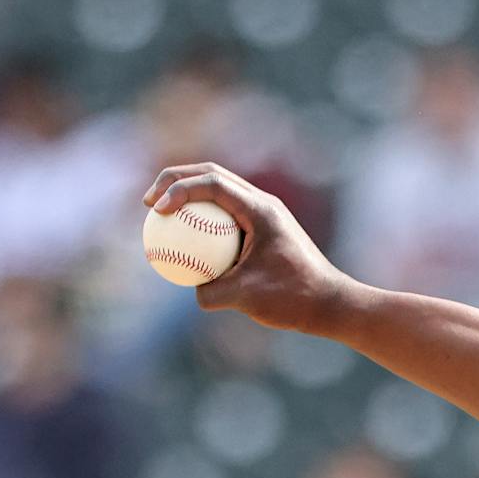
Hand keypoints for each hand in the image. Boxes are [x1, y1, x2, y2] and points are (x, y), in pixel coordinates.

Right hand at [142, 163, 355, 333]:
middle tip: (148, 203)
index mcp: (262, 210)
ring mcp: (264, 214)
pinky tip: (183, 243)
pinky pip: (224, 215)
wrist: (330, 303)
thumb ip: (212, 293)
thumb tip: (190, 288)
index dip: (178, 188)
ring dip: (187, 195)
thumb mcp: (248, 298)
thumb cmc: (294, 298)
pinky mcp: (262, 229)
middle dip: (174, 179)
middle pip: (212, 174)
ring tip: (159, 216)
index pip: (213, 182)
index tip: (156, 210)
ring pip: (218, 191)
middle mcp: (264, 204)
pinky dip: (201, 220)